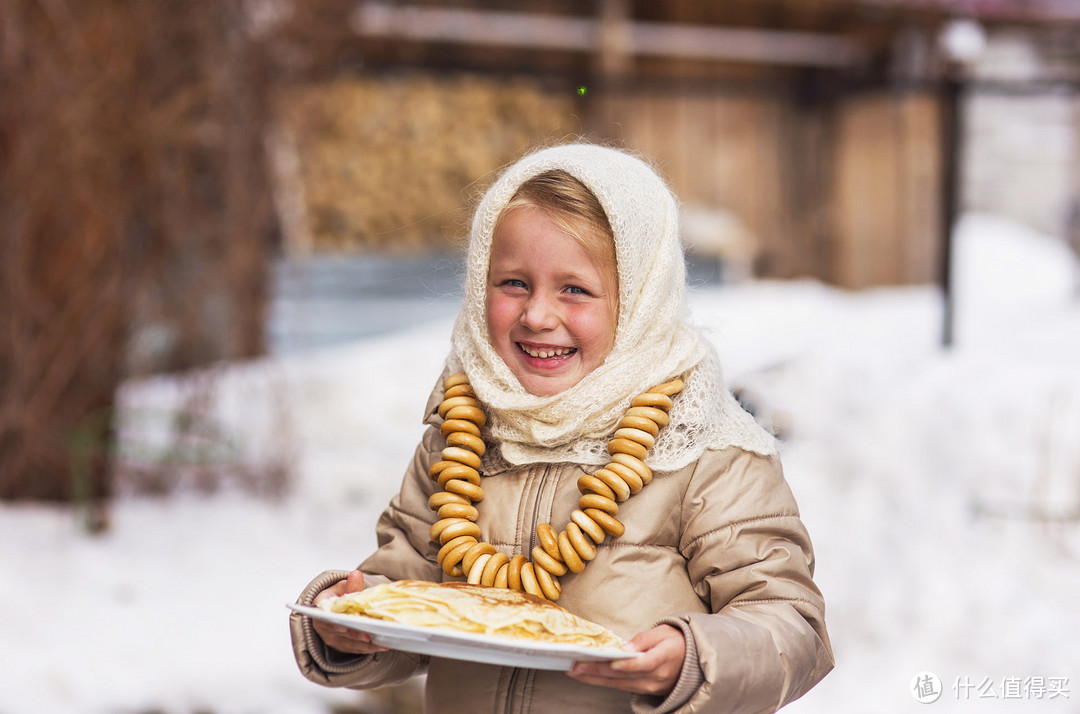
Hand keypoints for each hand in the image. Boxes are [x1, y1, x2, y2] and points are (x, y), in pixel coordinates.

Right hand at [310, 570, 387, 654]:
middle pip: (340, 634)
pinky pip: (356, 649)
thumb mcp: (342, 588)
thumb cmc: (338, 597)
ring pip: (349, 644)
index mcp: (321, 611)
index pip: (325, 619)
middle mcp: (325, 628)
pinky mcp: (343, 646)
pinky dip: (369, 649)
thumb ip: (350, 585)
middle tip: (368, 636)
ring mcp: (334, 639)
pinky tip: (382, 646)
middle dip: (354, 635)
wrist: (335, 608)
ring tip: (380, 643)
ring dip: (365, 645)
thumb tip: (355, 574)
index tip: (343, 626)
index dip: (333, 624)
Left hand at [567, 624, 684, 696]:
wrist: (690, 661)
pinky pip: (620, 687)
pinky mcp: (644, 691)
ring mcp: (650, 687)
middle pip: (624, 676)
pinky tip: (588, 677)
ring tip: (574, 671)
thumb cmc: (674, 641)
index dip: (628, 665)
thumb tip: (626, 647)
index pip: (645, 663)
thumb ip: (645, 639)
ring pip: (618, 684)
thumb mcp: (663, 632)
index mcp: (665, 658)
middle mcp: (657, 677)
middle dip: (598, 671)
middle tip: (576, 666)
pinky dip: (602, 682)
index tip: (612, 662)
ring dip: (594, 678)